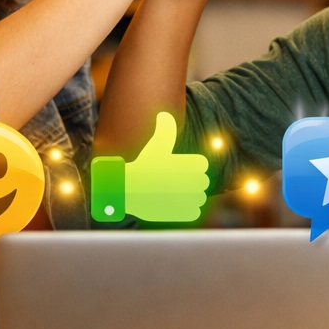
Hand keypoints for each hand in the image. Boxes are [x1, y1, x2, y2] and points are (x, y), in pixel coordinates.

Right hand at [90, 111, 209, 221]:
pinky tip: (183, 205)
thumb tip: (164, 115)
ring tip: (184, 193)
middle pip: (202, 182)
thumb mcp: (153, 147)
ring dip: (195, 196)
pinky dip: (191, 209)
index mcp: (181, 164)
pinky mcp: (177, 213)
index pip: (202, 165)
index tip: (188, 168)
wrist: (126, 190)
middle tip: (184, 181)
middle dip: (196, 181)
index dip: (196, 166)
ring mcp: (181, 199)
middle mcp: (183, 182)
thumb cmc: (141, 166)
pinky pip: (194, 212)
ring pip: (199, 197)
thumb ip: (164, 131)